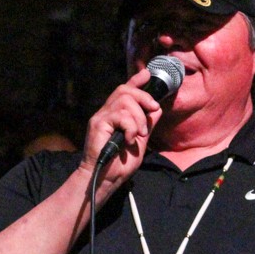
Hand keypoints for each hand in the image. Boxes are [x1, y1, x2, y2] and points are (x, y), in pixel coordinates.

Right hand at [79, 68, 163, 191]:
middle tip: (152, 110)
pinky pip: (120, 115)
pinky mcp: (98, 124)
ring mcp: (100, 118)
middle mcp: (105, 113)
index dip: (136, 81)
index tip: (147, 74)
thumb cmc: (119, 164)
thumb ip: (146, 124)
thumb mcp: (140, 141)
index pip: (124, 91)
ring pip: (124, 101)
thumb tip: (157, 108)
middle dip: (143, 97)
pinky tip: (129, 140)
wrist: (106, 179)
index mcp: (115, 116)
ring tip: (138, 135)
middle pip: (124, 90)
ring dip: (139, 118)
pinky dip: (130, 127)